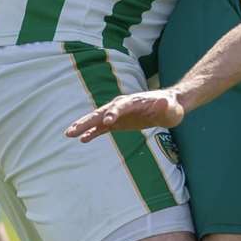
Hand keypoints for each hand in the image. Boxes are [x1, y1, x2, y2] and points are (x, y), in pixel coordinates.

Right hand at [64, 89, 183, 142]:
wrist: (168, 106)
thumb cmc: (170, 107)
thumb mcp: (170, 108)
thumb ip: (164, 106)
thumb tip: (162, 102)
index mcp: (133, 101)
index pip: (121, 106)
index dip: (114, 113)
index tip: (107, 121)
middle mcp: (122, 106)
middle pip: (102, 112)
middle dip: (88, 120)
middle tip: (74, 129)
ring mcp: (118, 114)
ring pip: (98, 119)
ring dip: (84, 126)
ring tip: (69, 133)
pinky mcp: (118, 122)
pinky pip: (102, 128)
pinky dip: (92, 132)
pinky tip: (82, 139)